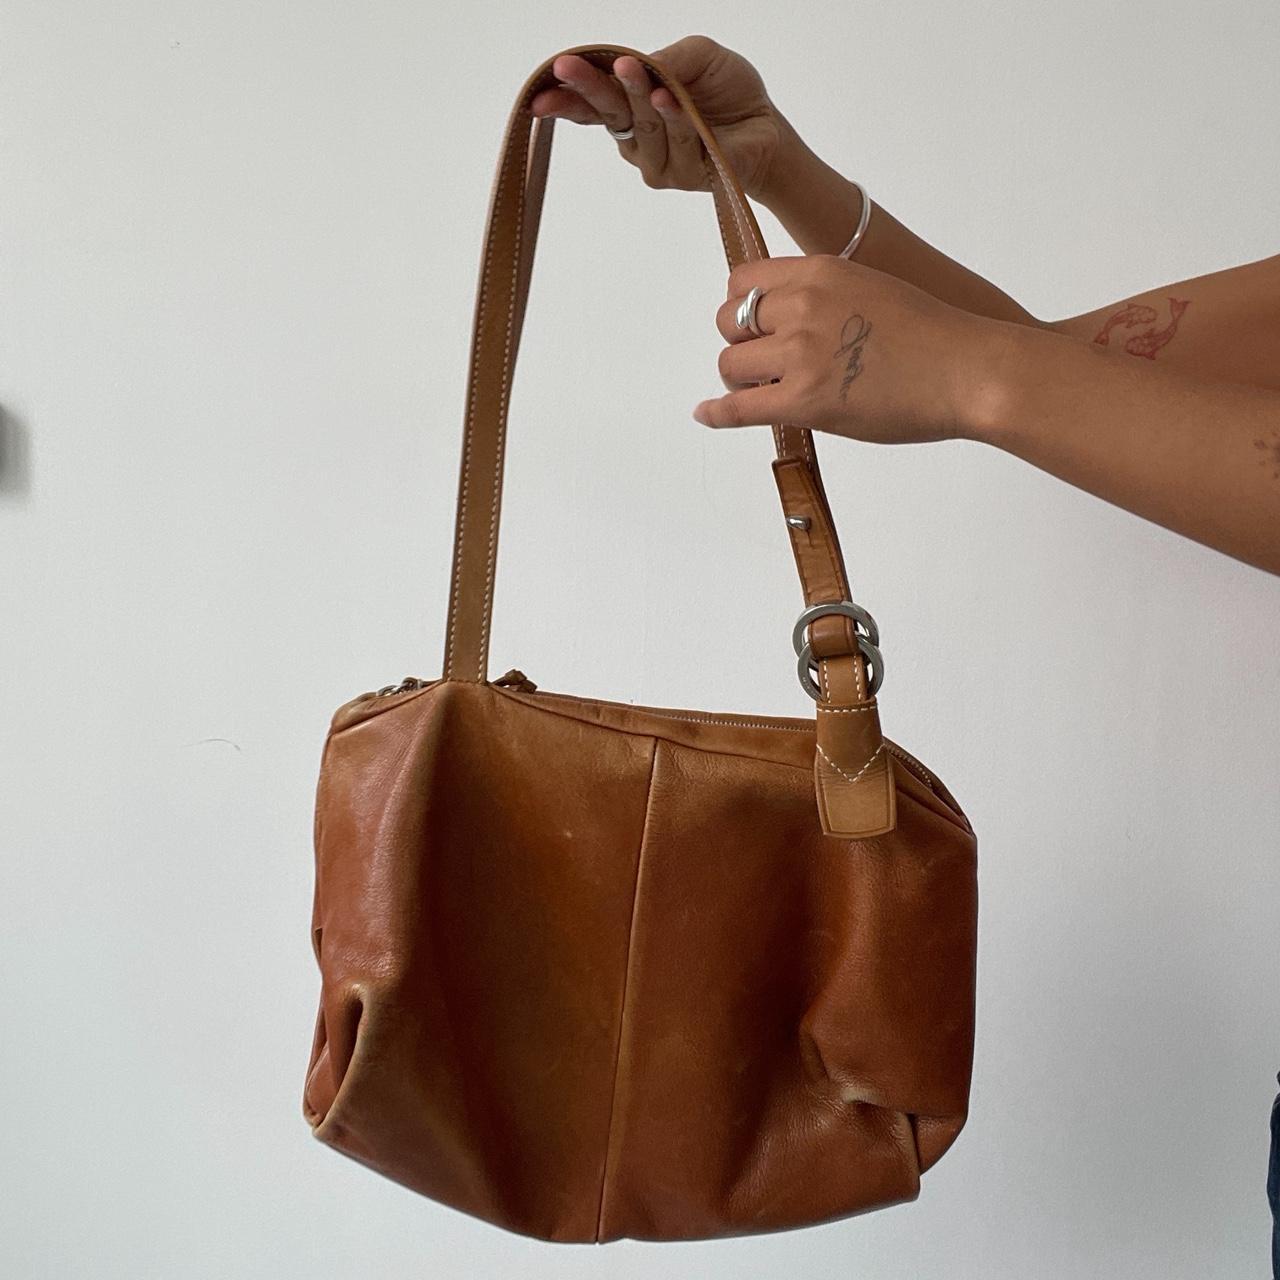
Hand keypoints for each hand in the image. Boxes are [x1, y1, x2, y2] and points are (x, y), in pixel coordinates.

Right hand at [529, 36, 788, 201]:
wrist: (766, 127)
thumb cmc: (729, 91)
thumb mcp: (698, 55)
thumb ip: (667, 58)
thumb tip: (636, 62)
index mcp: (631, 105)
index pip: (593, 102)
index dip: (565, 96)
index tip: (539, 91)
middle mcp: (637, 136)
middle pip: (605, 112)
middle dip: (584, 88)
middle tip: (565, 69)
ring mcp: (656, 161)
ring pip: (640, 124)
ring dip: (634, 94)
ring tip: (631, 69)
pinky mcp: (681, 176)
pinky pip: (674, 142)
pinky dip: (673, 117)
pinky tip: (667, 98)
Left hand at [693, 255, 997, 443]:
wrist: (967, 370)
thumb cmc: (934, 336)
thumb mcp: (872, 286)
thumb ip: (826, 294)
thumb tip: (789, 316)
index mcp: (820, 272)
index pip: (745, 281)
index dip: (744, 307)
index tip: (756, 326)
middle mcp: (803, 306)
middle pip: (730, 321)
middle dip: (741, 343)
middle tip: (763, 365)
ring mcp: (801, 354)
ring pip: (730, 364)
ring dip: (740, 380)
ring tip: (766, 392)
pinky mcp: (804, 400)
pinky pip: (737, 408)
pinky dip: (715, 413)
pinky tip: (705, 416)